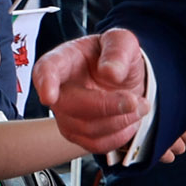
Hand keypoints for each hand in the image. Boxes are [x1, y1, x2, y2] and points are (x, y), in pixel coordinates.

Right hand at [32, 30, 151, 156]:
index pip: (46, 70)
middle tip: (136, 101)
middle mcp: (58, 89)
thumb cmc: (115, 57)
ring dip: (121, 120)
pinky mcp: (76, 134)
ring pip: (87, 128)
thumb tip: (109, 72)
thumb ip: (118, 50)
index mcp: (63, 60)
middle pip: (70, 105)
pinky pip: (96, 144)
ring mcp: (64, 114)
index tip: (48, 96)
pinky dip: (120, 135)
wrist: (123, 80)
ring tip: (139, 105)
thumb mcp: (123, 42)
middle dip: (107, 106)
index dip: (45, 83)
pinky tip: (129, 119)